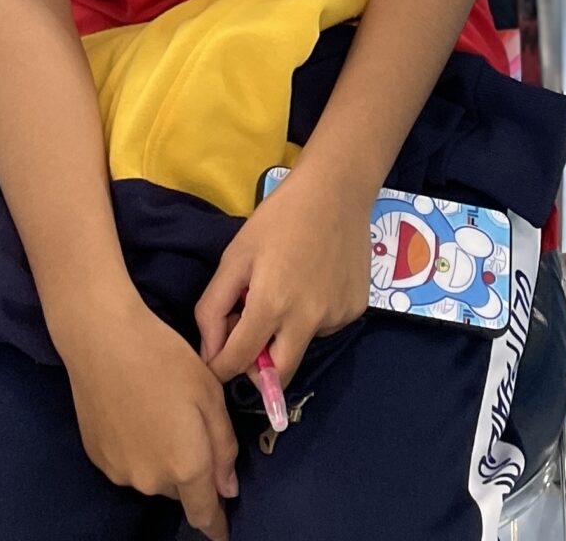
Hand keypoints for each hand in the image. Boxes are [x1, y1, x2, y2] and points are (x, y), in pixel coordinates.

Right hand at [51, 285, 239, 537]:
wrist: (102, 341)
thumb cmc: (166, 360)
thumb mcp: (210, 396)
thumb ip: (223, 447)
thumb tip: (227, 488)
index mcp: (186, 465)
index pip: (204, 512)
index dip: (216, 525)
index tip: (223, 533)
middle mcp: (151, 480)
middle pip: (180, 490)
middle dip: (192, 473)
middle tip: (192, 428)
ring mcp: (120, 472)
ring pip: (154, 477)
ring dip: (164, 462)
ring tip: (162, 415)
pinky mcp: (97, 458)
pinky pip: (129, 465)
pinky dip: (139, 451)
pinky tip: (137, 416)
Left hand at [196, 164, 372, 391]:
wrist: (336, 190)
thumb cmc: (279, 218)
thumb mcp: (235, 256)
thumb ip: (213, 308)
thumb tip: (210, 352)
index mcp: (271, 306)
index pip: (238, 362)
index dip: (221, 367)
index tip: (216, 362)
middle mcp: (308, 320)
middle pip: (280, 375)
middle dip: (260, 371)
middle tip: (251, 345)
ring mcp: (337, 317)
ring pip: (303, 346)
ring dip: (287, 336)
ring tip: (287, 291)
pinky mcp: (355, 309)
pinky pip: (326, 327)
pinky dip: (313, 317)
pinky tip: (314, 283)